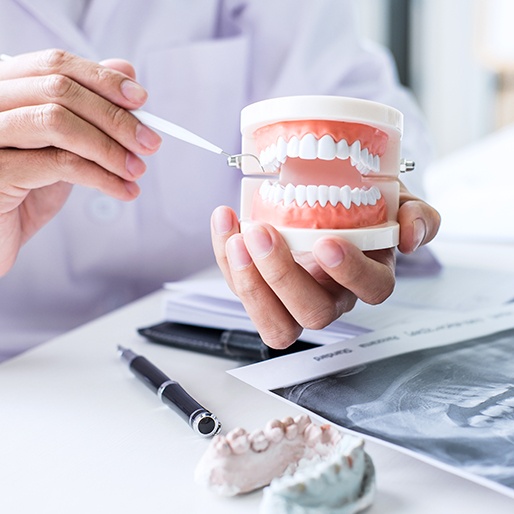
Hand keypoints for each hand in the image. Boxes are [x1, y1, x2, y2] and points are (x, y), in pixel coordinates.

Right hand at [0, 49, 161, 274]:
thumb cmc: (23, 193)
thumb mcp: (60, 148)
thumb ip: (86, 112)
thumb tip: (124, 71)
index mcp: (5, 91)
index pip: (54, 64)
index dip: (102, 79)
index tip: (140, 99)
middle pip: (60, 89)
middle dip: (115, 117)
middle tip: (149, 142)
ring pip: (58, 121)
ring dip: (109, 147)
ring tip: (136, 170)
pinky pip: (59, 163)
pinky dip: (101, 177)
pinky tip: (122, 189)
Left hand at [211, 183, 440, 348]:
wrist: (327, 197)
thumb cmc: (361, 204)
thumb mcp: (395, 199)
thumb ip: (416, 213)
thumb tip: (411, 233)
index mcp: (369, 274)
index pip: (372, 289)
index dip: (350, 273)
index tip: (326, 242)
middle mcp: (333, 296)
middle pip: (314, 314)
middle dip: (284, 278)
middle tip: (263, 234)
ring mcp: (295, 300)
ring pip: (275, 322)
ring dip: (250, 284)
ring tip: (236, 237)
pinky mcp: (263, 292)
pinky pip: (243, 291)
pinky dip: (227, 261)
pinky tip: (225, 221)